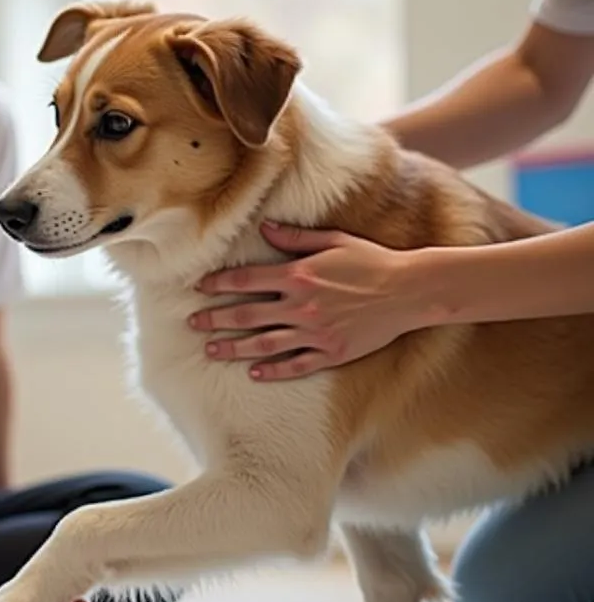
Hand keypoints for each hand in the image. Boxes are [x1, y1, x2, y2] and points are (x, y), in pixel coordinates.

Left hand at [189, 221, 421, 380]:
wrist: (409, 291)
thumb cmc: (372, 261)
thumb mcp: (334, 241)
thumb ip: (295, 237)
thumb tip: (264, 227)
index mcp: (299, 275)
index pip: (246, 280)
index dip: (219, 284)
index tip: (198, 289)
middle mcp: (301, 305)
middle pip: (247, 314)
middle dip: (216, 319)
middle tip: (192, 325)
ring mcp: (316, 332)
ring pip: (265, 343)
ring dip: (235, 348)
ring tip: (211, 352)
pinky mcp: (332, 353)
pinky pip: (296, 365)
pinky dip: (274, 370)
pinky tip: (254, 373)